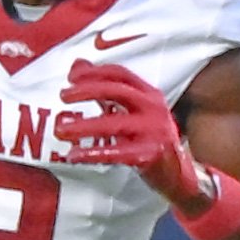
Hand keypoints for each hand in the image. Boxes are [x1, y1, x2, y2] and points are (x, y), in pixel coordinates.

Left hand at [55, 60, 210, 211]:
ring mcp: (153, 131)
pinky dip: (92, 153)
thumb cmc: (148, 138)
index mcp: (149, 94)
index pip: (120, 74)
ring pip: (112, 124)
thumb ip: (104, 88)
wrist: (178, 174)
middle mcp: (153, 108)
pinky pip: (115, 152)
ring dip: (83, 126)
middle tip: (63, 96)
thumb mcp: (131, 110)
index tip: (71, 77)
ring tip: (61, 129)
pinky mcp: (149, 154)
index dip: (94, 72)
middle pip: (117, 91)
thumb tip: (77, 65)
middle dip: (87, 90)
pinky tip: (74, 155)